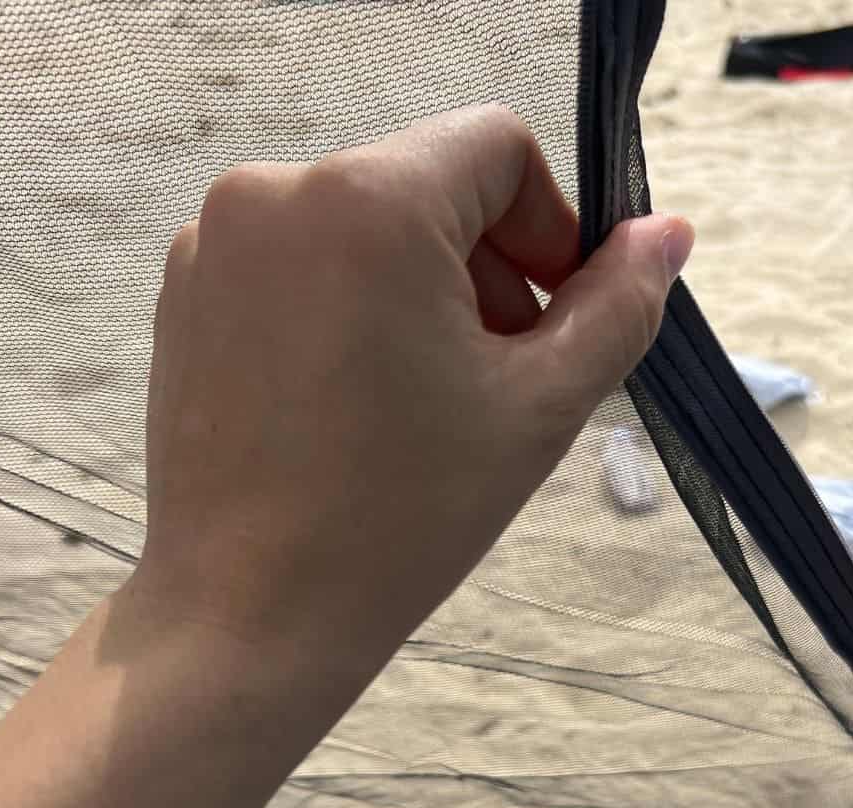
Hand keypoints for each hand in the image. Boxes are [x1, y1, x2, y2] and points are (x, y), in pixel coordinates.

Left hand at [128, 104, 692, 681]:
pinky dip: (350, 306)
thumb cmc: (402, 516)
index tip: (553, 322)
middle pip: (430, 184)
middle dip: (487, 268)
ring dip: (421, 290)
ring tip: (428, 400)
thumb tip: (666, 232)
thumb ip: (617, 304)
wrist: (251, 614)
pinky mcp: (186, 291)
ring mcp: (217, 241)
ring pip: (365, 224)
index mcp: (368, 201)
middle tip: (500, 378)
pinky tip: (359, 404)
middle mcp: (276, 193)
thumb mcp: (540, 406)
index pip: (498, 148)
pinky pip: (301, 261)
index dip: (551, 226)